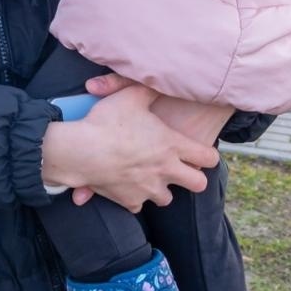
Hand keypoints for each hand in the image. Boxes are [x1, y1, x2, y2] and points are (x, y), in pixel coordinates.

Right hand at [41, 82, 218, 211]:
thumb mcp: (130, 96)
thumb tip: (158, 85)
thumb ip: (149, 90)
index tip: (200, 153)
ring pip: (168, 198)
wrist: (81, 151)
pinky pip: (139, 205)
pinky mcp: (130, 201)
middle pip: (199, 185)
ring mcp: (148, 189)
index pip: (209, 158)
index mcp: (171, 146)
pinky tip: (126, 184)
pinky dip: (134, 197)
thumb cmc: (107, 122)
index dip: (208, 155)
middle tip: (179, 169)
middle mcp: (166, 170)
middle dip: (193, 178)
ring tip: (149, 176)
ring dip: (161, 188)